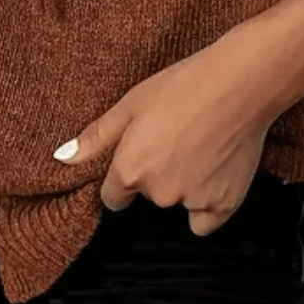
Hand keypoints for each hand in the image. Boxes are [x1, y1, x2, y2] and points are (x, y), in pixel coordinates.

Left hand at [52, 34, 270, 235]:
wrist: (240, 83)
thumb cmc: (185, 85)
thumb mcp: (132, 103)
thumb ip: (97, 137)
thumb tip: (62, 158)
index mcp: (131, 169)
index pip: (114, 197)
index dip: (125, 178)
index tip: (144, 157)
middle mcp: (159, 193)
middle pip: (150, 196)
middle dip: (159, 175)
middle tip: (178, 139)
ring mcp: (193, 201)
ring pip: (180, 203)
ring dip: (186, 185)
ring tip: (201, 146)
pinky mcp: (224, 205)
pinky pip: (206, 220)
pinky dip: (210, 203)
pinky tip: (216, 171)